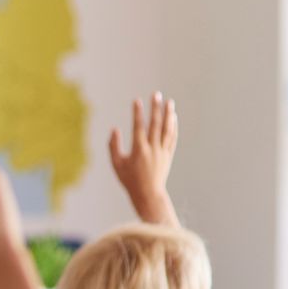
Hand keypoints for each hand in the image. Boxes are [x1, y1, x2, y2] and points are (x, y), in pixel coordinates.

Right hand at [107, 91, 179, 224]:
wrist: (148, 194)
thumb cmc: (129, 180)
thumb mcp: (116, 164)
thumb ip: (113, 146)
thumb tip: (114, 129)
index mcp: (139, 150)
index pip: (138, 127)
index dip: (137, 113)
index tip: (137, 101)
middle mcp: (153, 148)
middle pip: (155, 124)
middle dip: (156, 108)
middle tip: (156, 94)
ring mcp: (162, 151)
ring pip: (167, 129)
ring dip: (168, 114)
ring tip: (169, 101)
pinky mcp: (168, 155)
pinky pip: (172, 138)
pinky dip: (173, 126)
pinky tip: (173, 117)